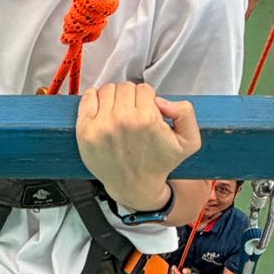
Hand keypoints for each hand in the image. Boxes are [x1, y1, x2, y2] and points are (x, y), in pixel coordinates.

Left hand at [74, 82, 200, 211]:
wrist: (134, 186)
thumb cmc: (158, 164)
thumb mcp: (188, 142)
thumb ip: (185, 113)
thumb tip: (161, 101)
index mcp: (146, 119)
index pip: (144, 89)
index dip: (147, 99)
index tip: (147, 111)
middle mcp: (122, 120)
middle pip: (125, 87)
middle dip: (131, 97)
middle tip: (133, 113)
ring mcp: (101, 125)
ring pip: (107, 90)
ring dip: (114, 97)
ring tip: (119, 112)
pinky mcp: (85, 130)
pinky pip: (88, 98)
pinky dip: (95, 98)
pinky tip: (103, 109)